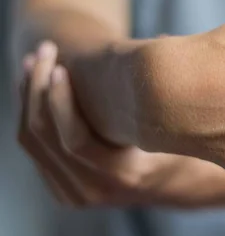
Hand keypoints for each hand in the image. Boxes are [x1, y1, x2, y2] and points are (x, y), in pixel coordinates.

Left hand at [17, 41, 215, 207]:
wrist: (176, 185)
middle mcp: (95, 191)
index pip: (76, 140)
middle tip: (43, 50)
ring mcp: (76, 195)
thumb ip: (172, 87)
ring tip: (33, 62)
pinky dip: (30, 115)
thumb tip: (161, 40)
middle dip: (38, 88)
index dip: (61, 101)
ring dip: (28, 98)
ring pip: (32, 143)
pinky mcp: (64, 191)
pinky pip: (35, 150)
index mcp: (125, 175)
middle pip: (44, 138)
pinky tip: (36, 87)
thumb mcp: (184, 124)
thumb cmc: (183, 146)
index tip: (60, 66)